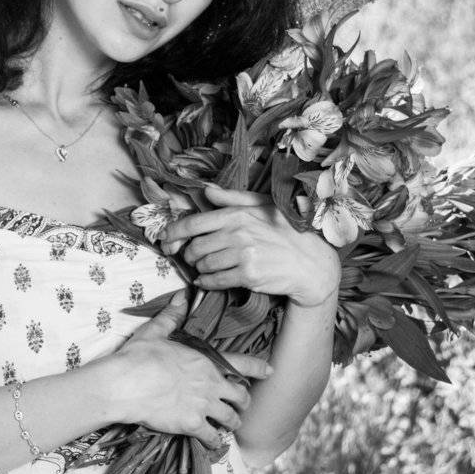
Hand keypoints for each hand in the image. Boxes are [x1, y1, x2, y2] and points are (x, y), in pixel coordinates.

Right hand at [105, 290, 272, 445]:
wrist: (124, 384)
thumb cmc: (138, 356)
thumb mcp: (155, 332)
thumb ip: (171, 316)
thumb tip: (181, 298)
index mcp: (204, 361)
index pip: (240, 363)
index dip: (258, 368)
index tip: (270, 372)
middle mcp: (210, 384)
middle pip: (241, 396)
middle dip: (243, 402)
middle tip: (240, 407)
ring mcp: (203, 406)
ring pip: (231, 419)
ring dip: (232, 423)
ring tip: (229, 427)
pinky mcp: (192, 425)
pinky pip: (213, 438)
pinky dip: (215, 442)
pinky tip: (214, 444)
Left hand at [160, 183, 339, 308]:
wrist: (309, 262)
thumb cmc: (286, 231)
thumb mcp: (263, 206)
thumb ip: (233, 198)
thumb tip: (207, 190)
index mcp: (237, 214)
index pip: (194, 223)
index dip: (173, 232)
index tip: (165, 239)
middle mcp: (238, 233)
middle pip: (195, 247)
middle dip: (188, 254)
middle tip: (190, 257)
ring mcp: (243, 255)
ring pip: (203, 265)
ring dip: (199, 268)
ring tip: (205, 267)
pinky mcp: (248, 275)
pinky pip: (215, 281)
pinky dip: (206, 282)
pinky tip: (207, 281)